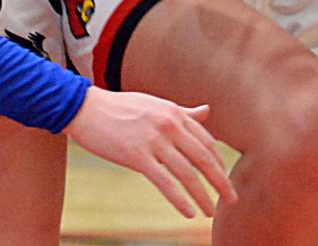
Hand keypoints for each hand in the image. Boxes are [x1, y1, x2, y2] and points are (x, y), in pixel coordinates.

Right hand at [65, 88, 234, 218]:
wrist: (86, 108)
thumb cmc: (121, 108)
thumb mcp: (156, 105)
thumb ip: (183, 112)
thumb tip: (207, 111)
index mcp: (174, 112)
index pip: (206, 142)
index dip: (218, 163)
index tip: (224, 180)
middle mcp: (169, 124)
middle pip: (203, 158)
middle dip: (220, 182)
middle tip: (231, 200)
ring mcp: (154, 140)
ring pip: (187, 173)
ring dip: (203, 196)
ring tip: (211, 212)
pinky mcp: (137, 156)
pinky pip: (164, 182)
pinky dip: (180, 199)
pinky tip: (189, 213)